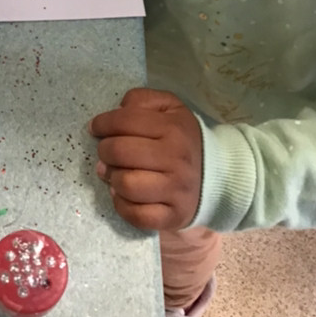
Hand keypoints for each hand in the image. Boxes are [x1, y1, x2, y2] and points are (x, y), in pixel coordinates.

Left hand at [89, 89, 202, 230]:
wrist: (219, 175)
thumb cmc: (183, 138)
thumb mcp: (170, 108)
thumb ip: (142, 100)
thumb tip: (116, 111)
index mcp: (173, 128)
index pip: (125, 120)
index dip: (102, 123)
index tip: (96, 128)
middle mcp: (176, 158)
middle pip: (120, 152)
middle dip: (104, 151)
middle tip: (106, 153)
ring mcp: (175, 190)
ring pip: (125, 185)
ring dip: (112, 178)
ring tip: (115, 173)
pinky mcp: (173, 216)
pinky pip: (136, 215)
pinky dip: (122, 205)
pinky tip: (123, 194)